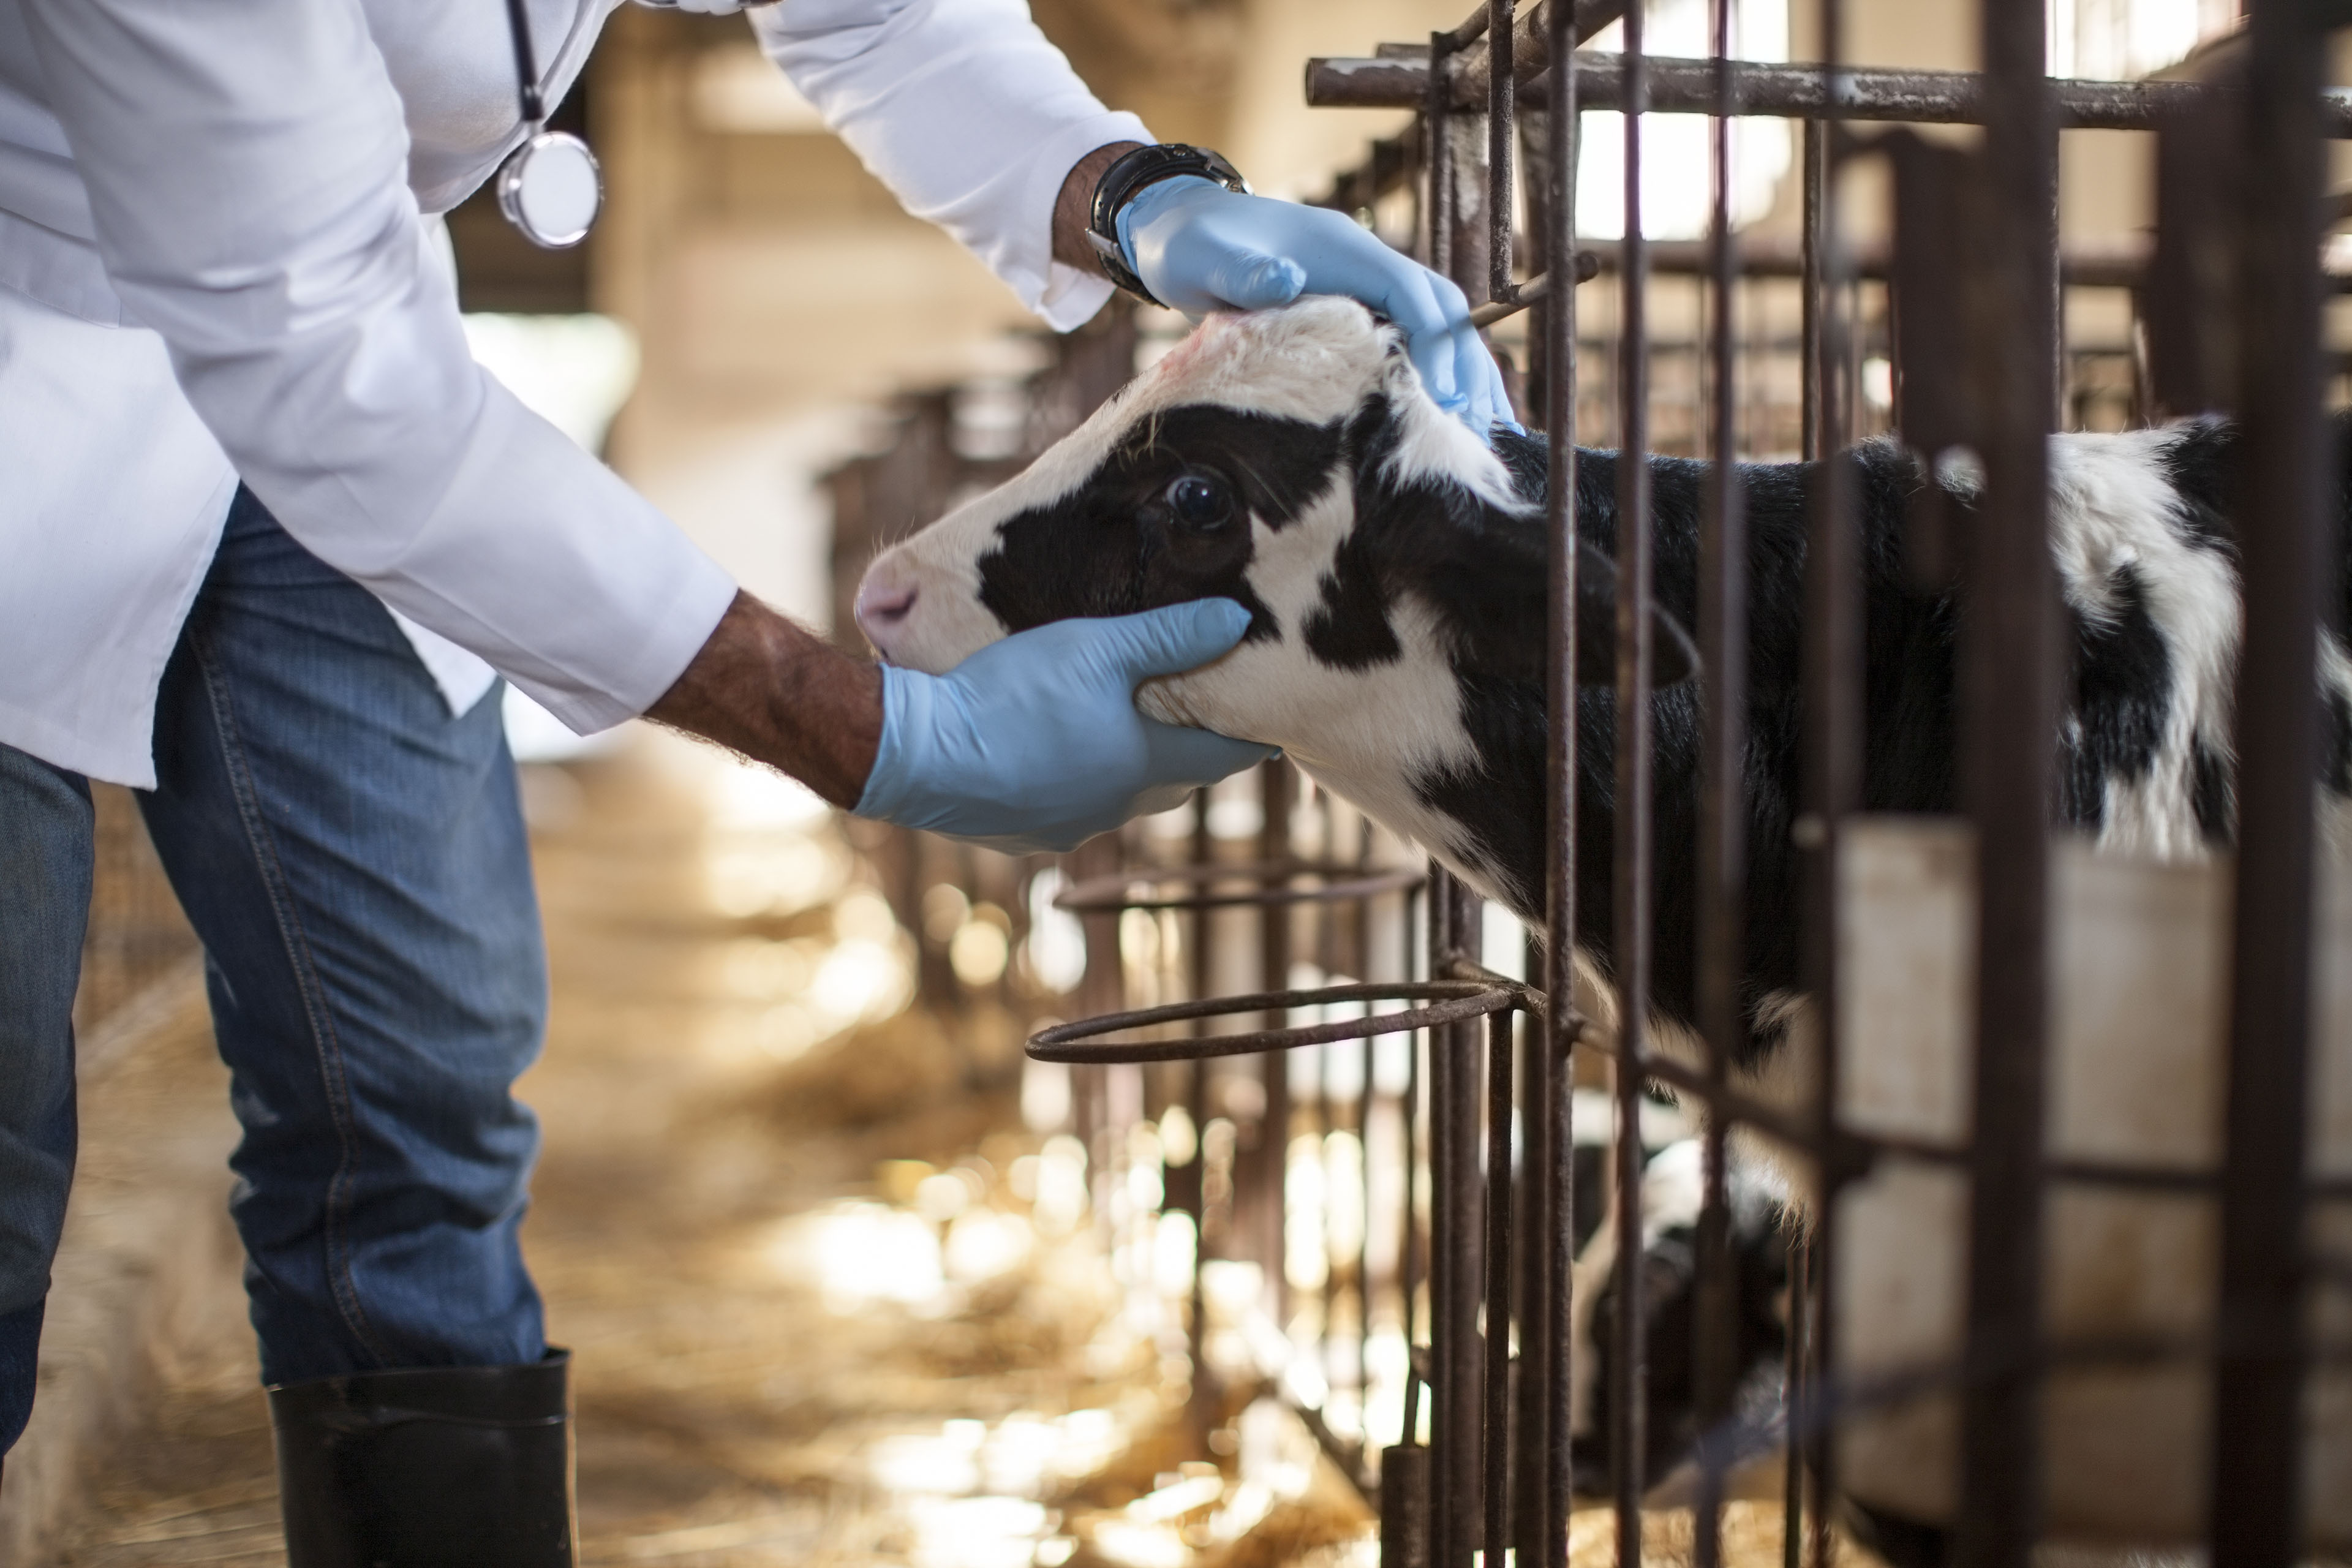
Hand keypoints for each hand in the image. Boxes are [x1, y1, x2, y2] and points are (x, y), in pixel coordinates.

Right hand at [855, 601, 1275, 853]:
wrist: (918, 755)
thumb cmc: (1012, 695)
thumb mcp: (1095, 649)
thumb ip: (1169, 637)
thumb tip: (1236, 622)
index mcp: (1145, 763)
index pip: (1222, 757)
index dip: (1249, 741)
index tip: (1272, 730)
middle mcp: (1117, 806)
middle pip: (1176, 780)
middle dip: (1194, 754)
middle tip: (1207, 725)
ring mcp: (1069, 827)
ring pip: (1123, 798)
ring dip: (1134, 770)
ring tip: (1133, 737)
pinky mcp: (1024, 834)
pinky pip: (1070, 809)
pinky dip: (1078, 784)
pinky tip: (1058, 757)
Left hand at [1117, 177, 1517, 438]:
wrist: (1176, 229)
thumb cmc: (1189, 245)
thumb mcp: (1205, 257)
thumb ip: (1243, 271)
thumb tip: (1284, 279)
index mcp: (1342, 249)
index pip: (1409, 292)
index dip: (1434, 341)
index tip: (1445, 394)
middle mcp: (1364, 264)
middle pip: (1441, 311)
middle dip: (1467, 365)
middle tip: (1483, 427)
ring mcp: (1362, 287)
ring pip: (1434, 328)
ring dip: (1462, 376)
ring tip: (1486, 433)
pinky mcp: (1352, 312)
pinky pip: (1409, 342)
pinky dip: (1434, 378)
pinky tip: (1446, 421)